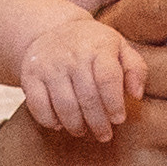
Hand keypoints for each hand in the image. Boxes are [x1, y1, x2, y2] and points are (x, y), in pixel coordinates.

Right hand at [22, 12, 145, 142]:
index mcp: (98, 47)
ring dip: (75, 125)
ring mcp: (49, 65)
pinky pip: (38, 105)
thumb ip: (135, 69)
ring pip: (64, 105)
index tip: (119, 119)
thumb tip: (136, 95)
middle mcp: (72, 55)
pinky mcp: (30, 76)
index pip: (107, 78)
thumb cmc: (94, 46)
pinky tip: (59, 124)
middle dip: (98, 122)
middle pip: (87, 96)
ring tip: (83, 131)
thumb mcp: (120, 48)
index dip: (114, 103)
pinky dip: (49, 120)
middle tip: (104, 135)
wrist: (52, 30)